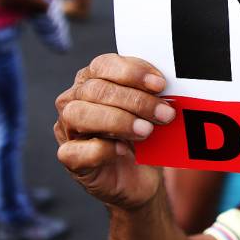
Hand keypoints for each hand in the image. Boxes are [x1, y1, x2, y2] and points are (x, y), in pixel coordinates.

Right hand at [55, 54, 176, 209]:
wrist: (144, 175)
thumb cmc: (146, 134)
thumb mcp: (154, 110)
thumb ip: (156, 95)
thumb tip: (172, 89)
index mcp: (94, 79)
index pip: (104, 64)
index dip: (132, 72)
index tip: (161, 84)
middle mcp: (75, 100)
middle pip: (96, 90)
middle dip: (135, 101)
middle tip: (164, 114)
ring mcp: (67, 130)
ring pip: (79, 114)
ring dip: (118, 121)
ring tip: (146, 131)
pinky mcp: (69, 159)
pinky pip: (74, 151)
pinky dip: (101, 149)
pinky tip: (123, 150)